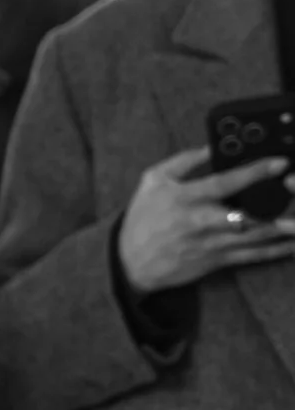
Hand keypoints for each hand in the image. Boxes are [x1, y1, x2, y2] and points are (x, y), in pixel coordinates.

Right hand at [117, 148, 294, 293]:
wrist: (130, 263)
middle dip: (276, 210)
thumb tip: (212, 145)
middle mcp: (202, 223)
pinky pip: (251, 257)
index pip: (226, 183)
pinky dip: (275, 251)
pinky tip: (292, 245)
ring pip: (255, 238)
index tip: (279, 162)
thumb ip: (185, 160)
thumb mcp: (153, 181)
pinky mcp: (216, 261)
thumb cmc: (142, 219)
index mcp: (187, 199)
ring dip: (282, 231)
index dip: (255, 171)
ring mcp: (211, 245)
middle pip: (247, 216)